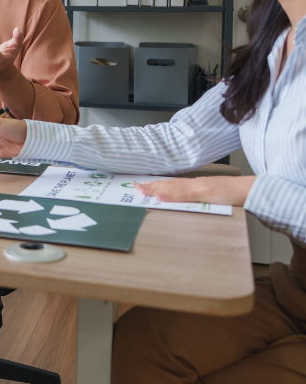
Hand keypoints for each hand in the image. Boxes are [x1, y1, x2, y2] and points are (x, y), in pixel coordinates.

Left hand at [133, 175, 255, 205]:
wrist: (249, 189)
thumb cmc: (234, 194)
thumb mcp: (213, 196)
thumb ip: (200, 196)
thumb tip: (189, 200)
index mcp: (195, 185)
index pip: (172, 184)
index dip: (157, 185)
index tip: (143, 186)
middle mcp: (194, 183)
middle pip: (169, 184)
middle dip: (152, 186)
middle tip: (136, 187)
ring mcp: (198, 187)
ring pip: (173, 188)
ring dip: (156, 189)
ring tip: (142, 190)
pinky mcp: (204, 193)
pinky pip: (185, 194)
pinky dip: (172, 195)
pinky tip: (161, 196)